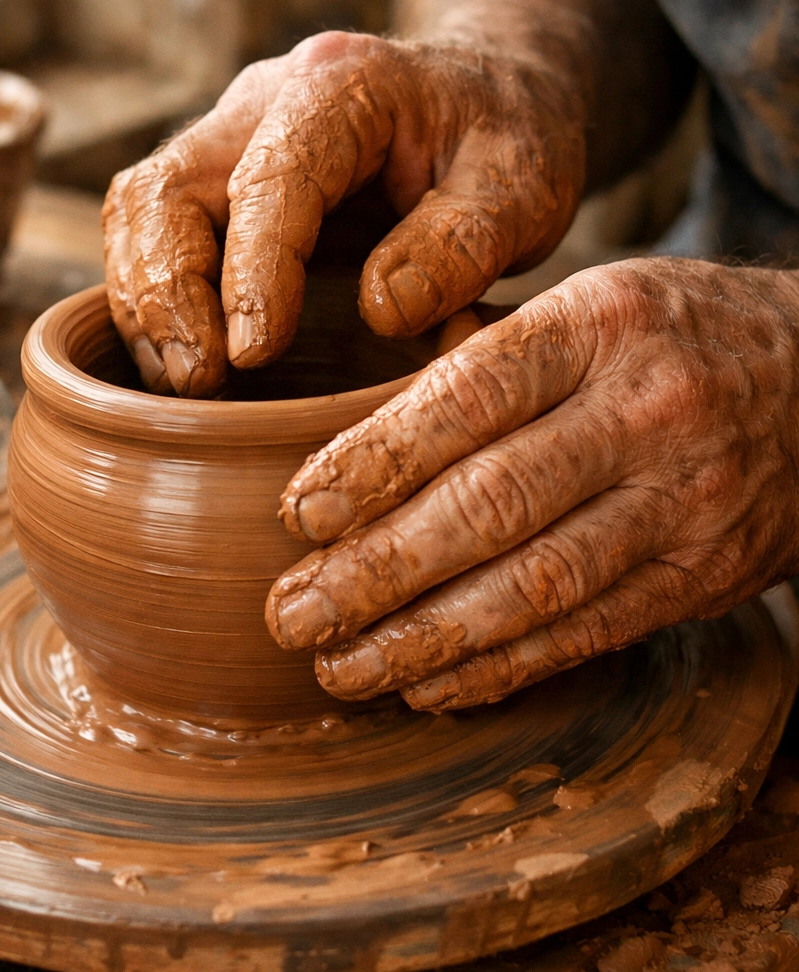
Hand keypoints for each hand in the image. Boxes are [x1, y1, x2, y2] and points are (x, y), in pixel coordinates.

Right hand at [102, 31, 584, 396]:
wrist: (487, 112)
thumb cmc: (504, 147)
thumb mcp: (521, 190)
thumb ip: (460, 244)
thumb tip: (379, 310)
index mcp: (341, 86)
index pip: (270, 177)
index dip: (252, 271)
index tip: (254, 353)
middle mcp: (264, 106)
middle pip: (165, 189)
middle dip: (166, 294)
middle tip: (198, 381)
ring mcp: (232, 145)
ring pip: (141, 213)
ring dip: (148, 306)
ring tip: (186, 385)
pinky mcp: (221, 191)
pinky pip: (155, 240)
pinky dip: (156, 307)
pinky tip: (187, 366)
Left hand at [265, 258, 798, 709]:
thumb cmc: (663, 337)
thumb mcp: (580, 308)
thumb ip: (476, 362)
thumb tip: (351, 439)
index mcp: (597, 325)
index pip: (465, 399)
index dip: (371, 464)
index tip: (295, 517)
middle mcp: (646, 413)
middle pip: (490, 505)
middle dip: (376, 572)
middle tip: (291, 615)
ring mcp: (684, 504)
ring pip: (535, 587)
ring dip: (425, 641)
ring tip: (340, 669)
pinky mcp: (705, 578)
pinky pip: (588, 633)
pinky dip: (500, 668)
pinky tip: (429, 687)